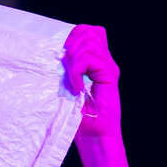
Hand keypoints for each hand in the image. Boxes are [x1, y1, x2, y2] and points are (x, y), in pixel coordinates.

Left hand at [63, 25, 120, 142]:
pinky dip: (76, 71)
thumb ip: (68, 68)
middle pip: (89, 31)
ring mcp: (109, 67)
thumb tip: (56, 54)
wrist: (95, 135)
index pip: (89, 31)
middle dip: (72, 46)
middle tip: (67, 69)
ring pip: (89, 42)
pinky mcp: (110, 74)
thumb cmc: (80, 115)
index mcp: (96, 61)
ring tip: (72, 79)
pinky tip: (76, 87)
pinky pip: (88, 59)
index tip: (63, 57)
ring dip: (74, 60)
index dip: (74, 36)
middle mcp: (105, 61)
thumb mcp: (68, 86)